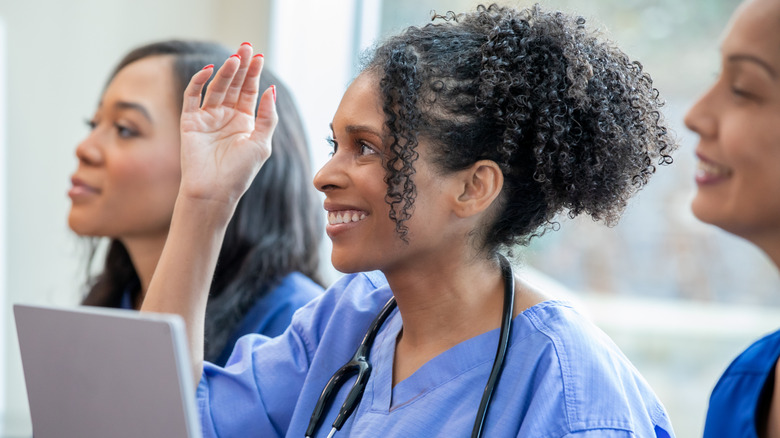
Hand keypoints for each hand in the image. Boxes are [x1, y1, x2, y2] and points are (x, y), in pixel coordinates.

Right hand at [179, 43, 277, 208]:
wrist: (215, 191)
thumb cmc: (240, 172)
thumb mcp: (261, 143)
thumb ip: (267, 116)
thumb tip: (271, 89)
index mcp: (244, 122)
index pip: (249, 91)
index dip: (254, 74)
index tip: (259, 56)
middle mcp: (226, 117)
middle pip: (234, 85)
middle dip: (240, 66)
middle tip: (246, 47)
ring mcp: (208, 118)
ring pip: (216, 88)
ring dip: (225, 72)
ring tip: (234, 58)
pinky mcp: (190, 121)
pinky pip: (193, 96)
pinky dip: (199, 82)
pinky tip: (210, 70)